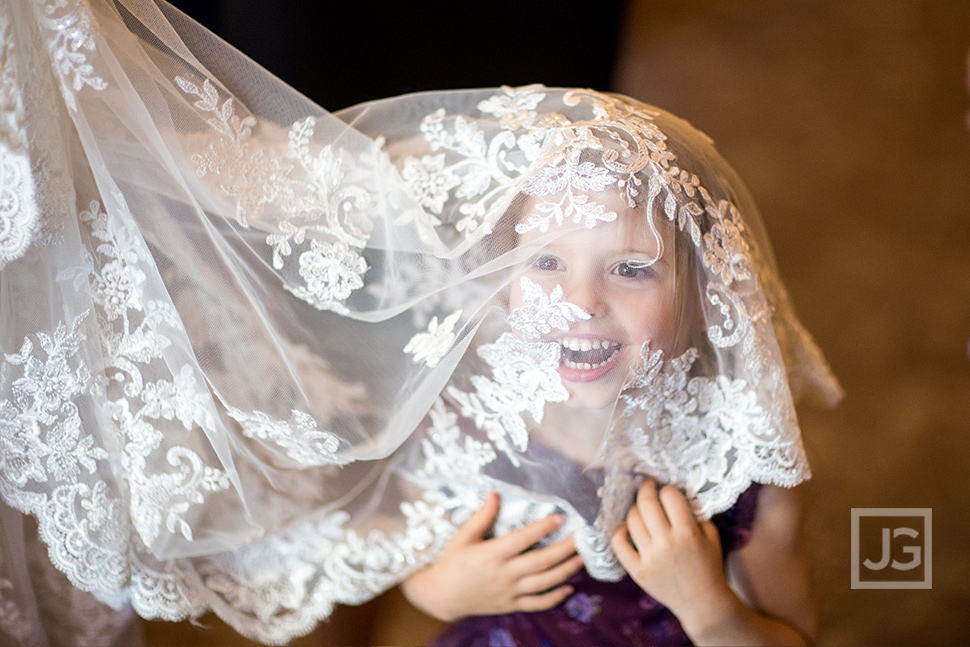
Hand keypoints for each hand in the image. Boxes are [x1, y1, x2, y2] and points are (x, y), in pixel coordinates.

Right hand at [401, 492, 583, 621]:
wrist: (442, 595)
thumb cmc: (452, 562)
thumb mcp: (463, 536)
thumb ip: (482, 516)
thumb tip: (495, 494)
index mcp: (492, 554)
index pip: (523, 538)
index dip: (543, 527)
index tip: (561, 516)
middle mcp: (504, 574)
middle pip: (541, 562)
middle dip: (564, 549)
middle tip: (582, 538)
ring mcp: (509, 592)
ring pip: (544, 583)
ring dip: (566, 571)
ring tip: (581, 559)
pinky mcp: (511, 604)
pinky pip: (538, 603)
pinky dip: (555, 598)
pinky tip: (569, 588)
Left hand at [611, 480, 738, 629]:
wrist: (702, 603)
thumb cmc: (709, 567)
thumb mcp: (711, 536)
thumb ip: (696, 514)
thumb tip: (677, 495)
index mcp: (687, 533)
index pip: (669, 496)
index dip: (667, 489)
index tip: (666, 491)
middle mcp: (666, 543)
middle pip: (646, 503)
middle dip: (646, 488)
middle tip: (647, 485)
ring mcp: (649, 557)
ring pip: (632, 520)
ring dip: (635, 510)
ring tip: (641, 510)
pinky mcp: (637, 571)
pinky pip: (619, 544)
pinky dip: (619, 531)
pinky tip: (626, 528)